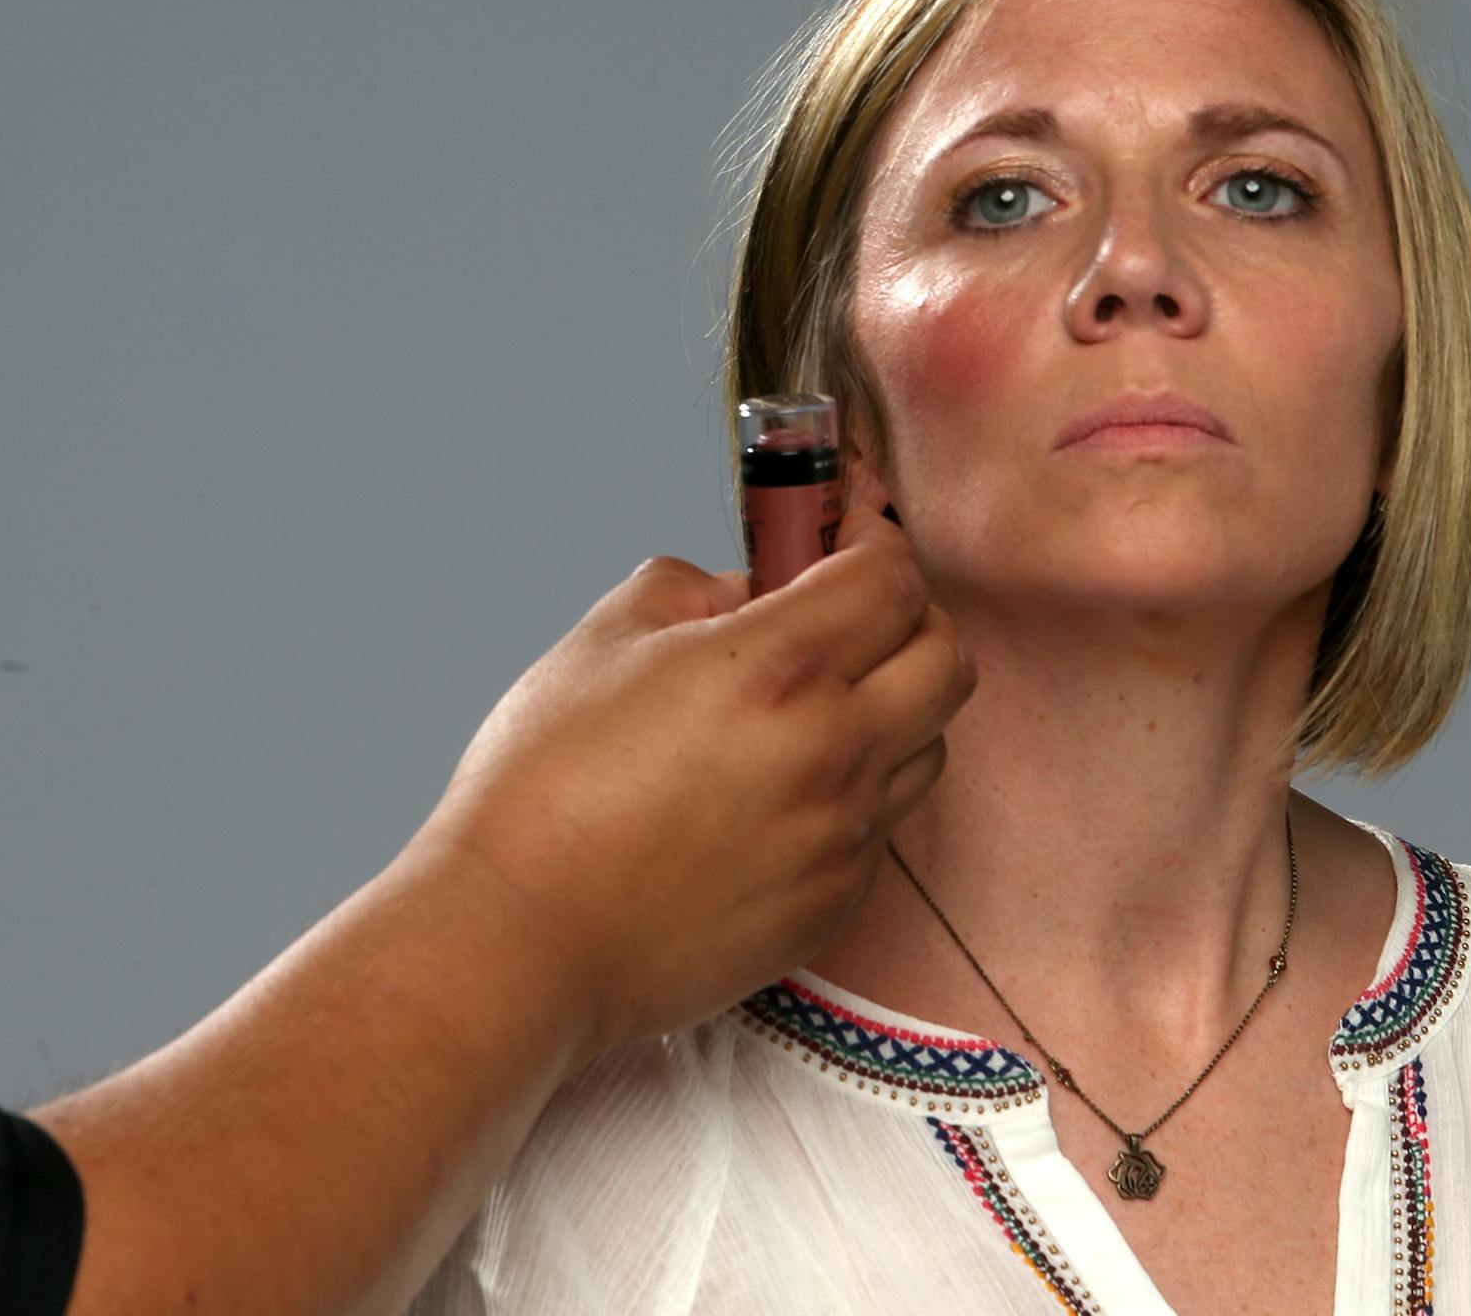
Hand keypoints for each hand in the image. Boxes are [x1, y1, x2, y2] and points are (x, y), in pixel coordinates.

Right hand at [410, 505, 973, 1063]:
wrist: (523, 939)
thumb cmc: (544, 790)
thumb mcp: (602, 640)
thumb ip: (690, 589)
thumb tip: (744, 592)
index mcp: (780, 669)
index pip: (894, 578)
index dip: (878, 539)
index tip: (851, 532)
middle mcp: (835, 752)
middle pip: (947, 659)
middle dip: (911, 617)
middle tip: (848, 611)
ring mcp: (843, 837)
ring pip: (929, 745)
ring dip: (893, 705)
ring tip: (811, 704)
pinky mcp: (832, 904)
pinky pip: (882, 824)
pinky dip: (857, 786)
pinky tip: (780, 786)